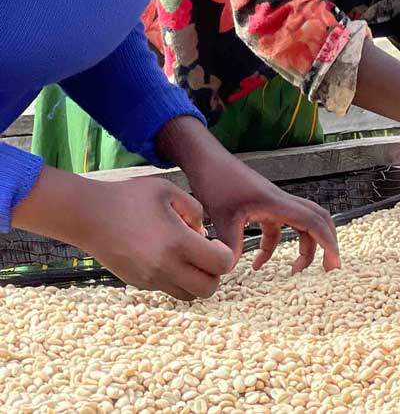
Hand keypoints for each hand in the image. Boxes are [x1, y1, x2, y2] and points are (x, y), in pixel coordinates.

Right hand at [81, 177, 234, 300]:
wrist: (87, 215)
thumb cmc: (130, 198)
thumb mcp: (169, 191)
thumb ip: (195, 210)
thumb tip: (203, 235)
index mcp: (178, 243)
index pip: (221, 264)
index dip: (225, 254)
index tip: (214, 242)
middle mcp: (165, 267)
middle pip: (208, 289)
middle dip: (215, 274)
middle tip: (206, 254)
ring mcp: (149, 278)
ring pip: (188, 295)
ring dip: (196, 280)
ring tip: (188, 257)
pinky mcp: (137, 282)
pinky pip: (167, 289)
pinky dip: (176, 280)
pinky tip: (168, 257)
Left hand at [186, 155, 340, 273]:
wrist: (208, 162)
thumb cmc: (217, 182)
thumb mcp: (222, 217)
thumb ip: (231, 245)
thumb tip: (231, 270)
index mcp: (278, 203)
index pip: (313, 222)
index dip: (327, 243)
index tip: (334, 264)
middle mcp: (282, 202)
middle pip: (317, 220)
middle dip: (326, 243)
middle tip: (329, 268)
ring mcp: (274, 204)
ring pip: (300, 226)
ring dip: (302, 247)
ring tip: (294, 270)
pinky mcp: (263, 207)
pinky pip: (278, 229)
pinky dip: (273, 247)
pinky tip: (256, 264)